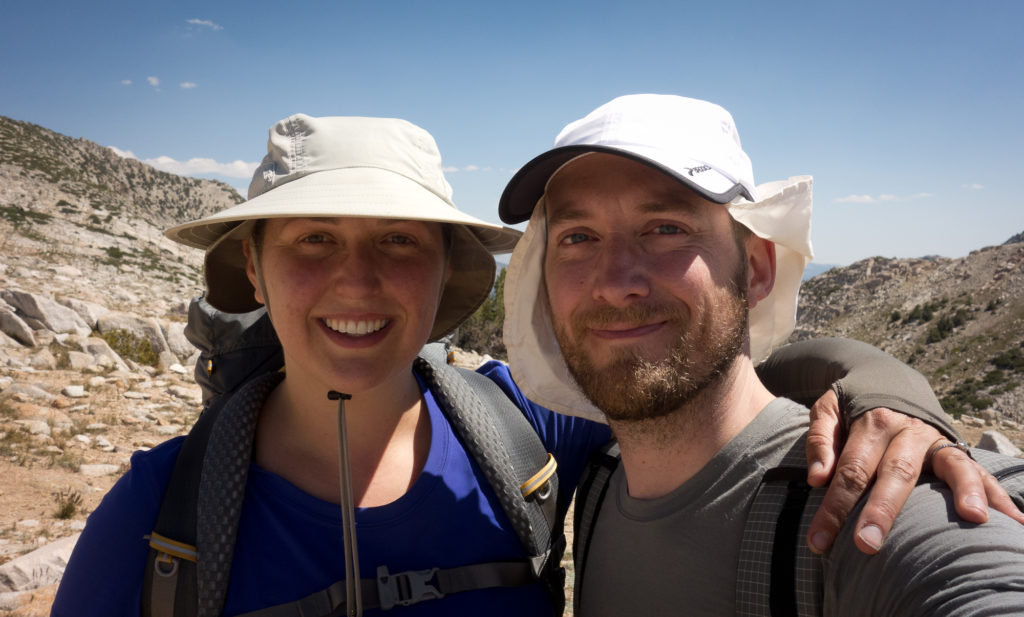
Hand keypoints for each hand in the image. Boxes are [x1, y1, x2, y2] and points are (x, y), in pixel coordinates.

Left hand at [803, 390, 1023, 554]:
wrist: (887, 377)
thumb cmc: (852, 405)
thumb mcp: (827, 409)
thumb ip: (820, 440)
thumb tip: (817, 479)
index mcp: (873, 422)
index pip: (851, 470)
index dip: (834, 507)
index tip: (818, 540)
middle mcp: (908, 431)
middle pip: (896, 473)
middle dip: (883, 510)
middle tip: (868, 544)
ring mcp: (937, 441)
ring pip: (952, 466)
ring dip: (964, 491)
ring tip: (973, 518)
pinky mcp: (955, 451)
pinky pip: (979, 471)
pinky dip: (997, 494)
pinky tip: (1014, 521)